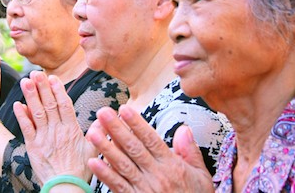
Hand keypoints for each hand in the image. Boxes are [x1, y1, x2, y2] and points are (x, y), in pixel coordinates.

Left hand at [14, 71, 96, 183]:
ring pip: (37, 113)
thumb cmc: (80, 169)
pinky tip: (18, 104)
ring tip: (26, 81)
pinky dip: (21, 116)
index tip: (53, 78)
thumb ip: (98, 130)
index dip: (58, 90)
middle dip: (42, 87)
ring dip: (31, 96)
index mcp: (72, 129)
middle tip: (36, 72)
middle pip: (49, 104)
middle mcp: (57, 130)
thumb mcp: (93, 149)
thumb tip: (106, 116)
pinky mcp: (33, 146)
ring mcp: (44, 138)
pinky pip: (26, 128)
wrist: (65, 187)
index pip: (64, 104)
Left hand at [86, 105, 213, 192]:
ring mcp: (144, 189)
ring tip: (93, 133)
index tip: (124, 109)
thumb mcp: (201, 176)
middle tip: (103, 112)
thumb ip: (190, 151)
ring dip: (106, 148)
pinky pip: (118, 187)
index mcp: (171, 166)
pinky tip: (93, 162)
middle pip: (133, 148)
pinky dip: (105, 175)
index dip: (137, 124)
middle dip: (117, 129)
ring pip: (122, 165)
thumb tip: (184, 129)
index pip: (151, 140)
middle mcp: (156, 175)